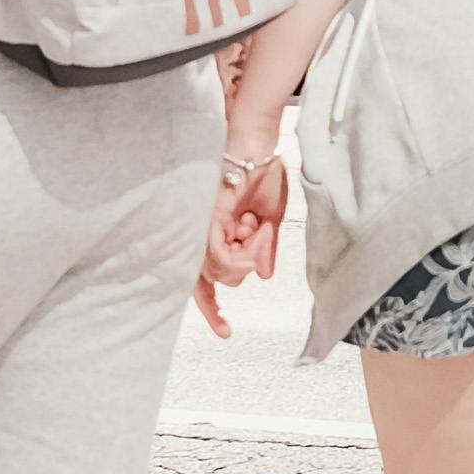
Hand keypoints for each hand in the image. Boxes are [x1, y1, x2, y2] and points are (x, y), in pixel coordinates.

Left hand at [195, 149, 288, 340]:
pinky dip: (240, 254)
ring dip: (248, 255)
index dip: (213, 309)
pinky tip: (253, 233)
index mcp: (215, 234)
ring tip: (258, 226)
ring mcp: (201, 226)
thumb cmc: (262, 170)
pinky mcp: (207, 219)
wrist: (260, 142)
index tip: (226, 331)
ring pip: (219, 271)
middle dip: (242, 268)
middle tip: (259, 236)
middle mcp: (202, 233)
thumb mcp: (271, 217)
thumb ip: (265, 249)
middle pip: (211, 280)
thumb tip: (262, 275)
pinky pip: (218, 255)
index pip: (205, 281)